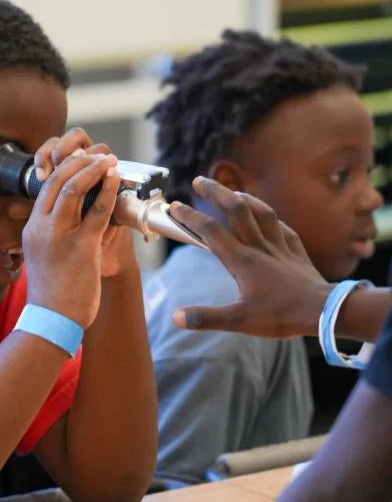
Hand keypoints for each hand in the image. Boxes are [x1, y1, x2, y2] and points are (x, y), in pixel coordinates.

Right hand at [33, 128, 136, 279]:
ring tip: (110, 161)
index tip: (81, 160)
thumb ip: (50, 235)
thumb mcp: (41, 257)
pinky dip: (109, 191)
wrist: (51, 321)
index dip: (65, 168)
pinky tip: (116, 181)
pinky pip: (98, 211)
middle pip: (58, 180)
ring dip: (95, 169)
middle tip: (99, 155)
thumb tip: (70, 219)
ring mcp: (60, 236)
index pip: (46, 187)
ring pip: (75, 188)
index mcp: (32, 228)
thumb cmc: (52, 293)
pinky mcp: (81, 247)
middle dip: (81, 162)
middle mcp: (42, 227)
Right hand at [168, 177, 332, 338]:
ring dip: (246, 199)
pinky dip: (273, 220)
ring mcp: (280, 247)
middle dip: (216, 192)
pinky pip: (284, 229)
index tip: (175, 205)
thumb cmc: (282, 316)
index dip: (190, 217)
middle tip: (200, 180)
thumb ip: (206, 318)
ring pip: (262, 213)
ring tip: (234, 192)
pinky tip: (270, 218)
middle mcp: (259, 247)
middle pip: (236, 211)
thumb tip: (176, 317)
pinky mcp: (297, 252)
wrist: (325, 311)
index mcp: (242, 260)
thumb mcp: (240, 321)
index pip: (211, 231)